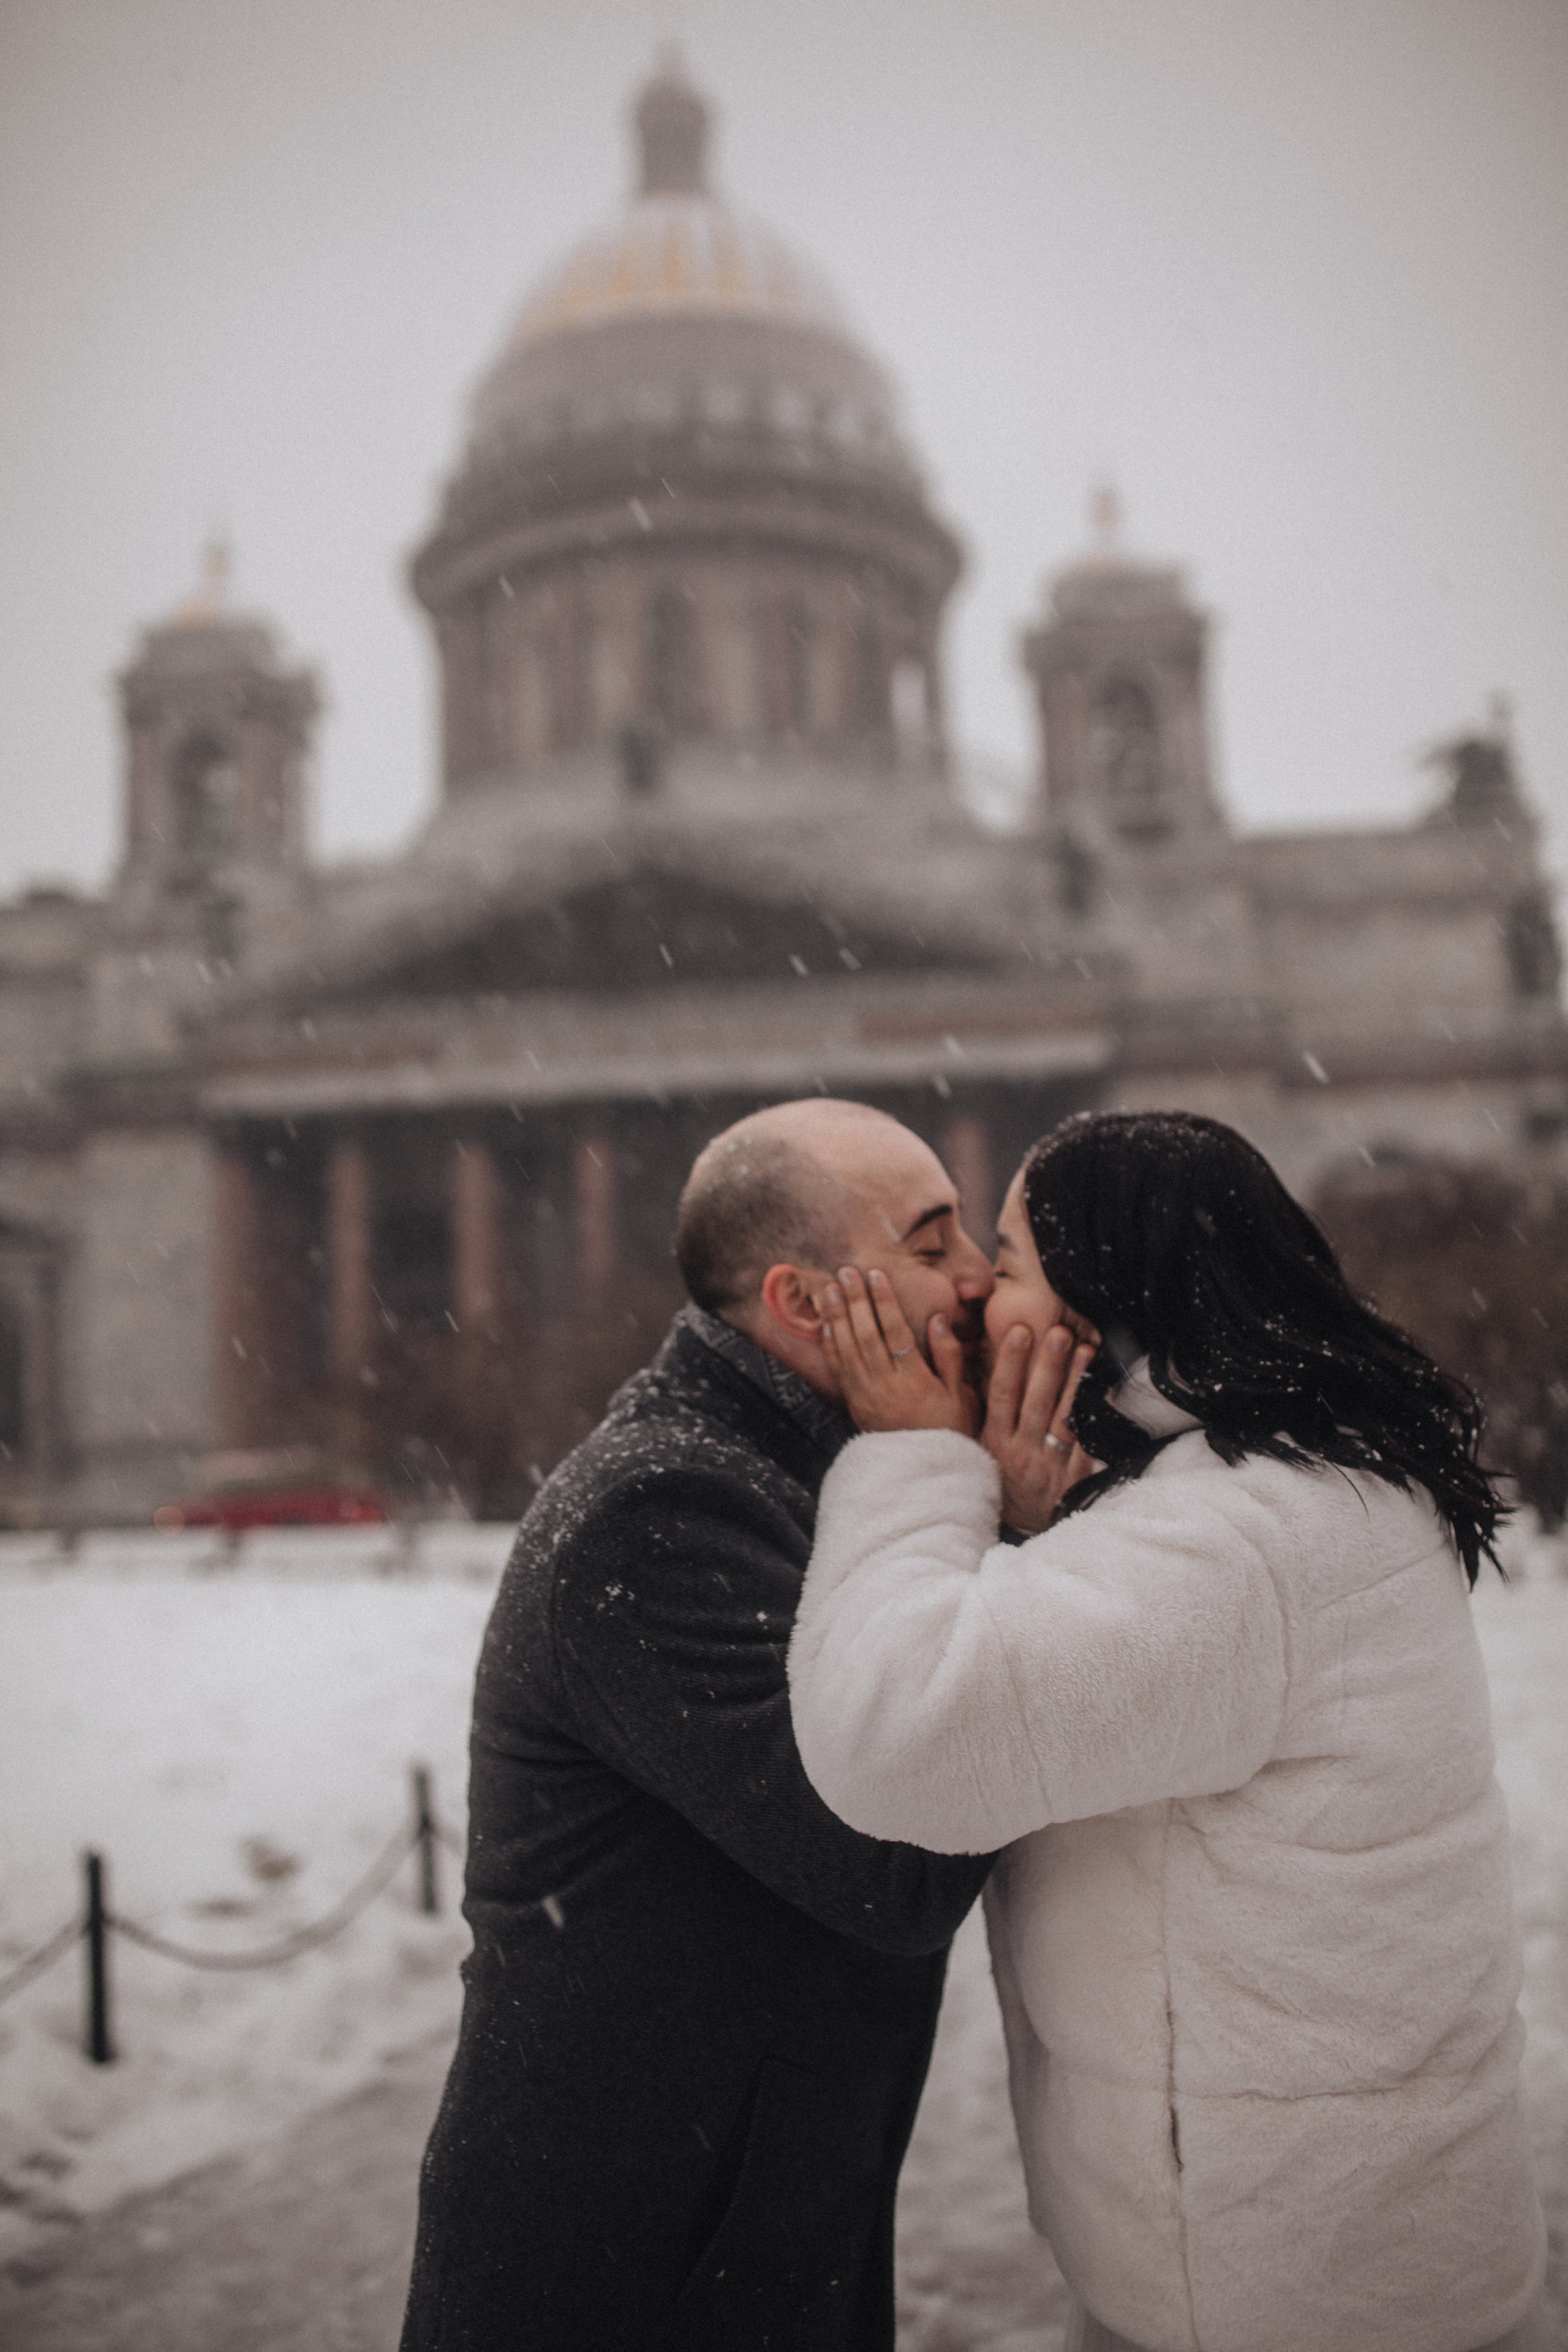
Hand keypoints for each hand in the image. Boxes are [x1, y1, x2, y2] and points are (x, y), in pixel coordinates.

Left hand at [821, 1266, 978, 1436]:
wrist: (922, 1471)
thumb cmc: (948, 1430)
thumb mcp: (959, 1396)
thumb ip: (949, 1356)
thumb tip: (937, 1319)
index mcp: (914, 1380)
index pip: (895, 1332)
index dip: (884, 1302)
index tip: (875, 1275)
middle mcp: (885, 1386)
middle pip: (866, 1335)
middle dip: (855, 1301)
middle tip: (845, 1273)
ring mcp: (865, 1396)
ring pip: (847, 1349)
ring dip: (836, 1317)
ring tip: (828, 1289)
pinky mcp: (854, 1405)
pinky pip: (838, 1371)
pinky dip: (830, 1347)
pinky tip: (825, 1325)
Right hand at [983, 1324, 1097, 1531]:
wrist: (1022, 1528)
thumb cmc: (1001, 1479)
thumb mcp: (981, 1450)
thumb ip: (981, 1416)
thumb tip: (970, 1374)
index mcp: (995, 1442)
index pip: (1001, 1395)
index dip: (1010, 1363)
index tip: (1020, 1331)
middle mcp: (1021, 1453)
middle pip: (1036, 1402)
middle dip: (1048, 1364)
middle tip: (1060, 1331)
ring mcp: (1049, 1466)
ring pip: (1064, 1419)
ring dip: (1075, 1381)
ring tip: (1086, 1349)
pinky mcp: (1075, 1478)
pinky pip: (1086, 1443)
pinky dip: (1094, 1416)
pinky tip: (1103, 1389)